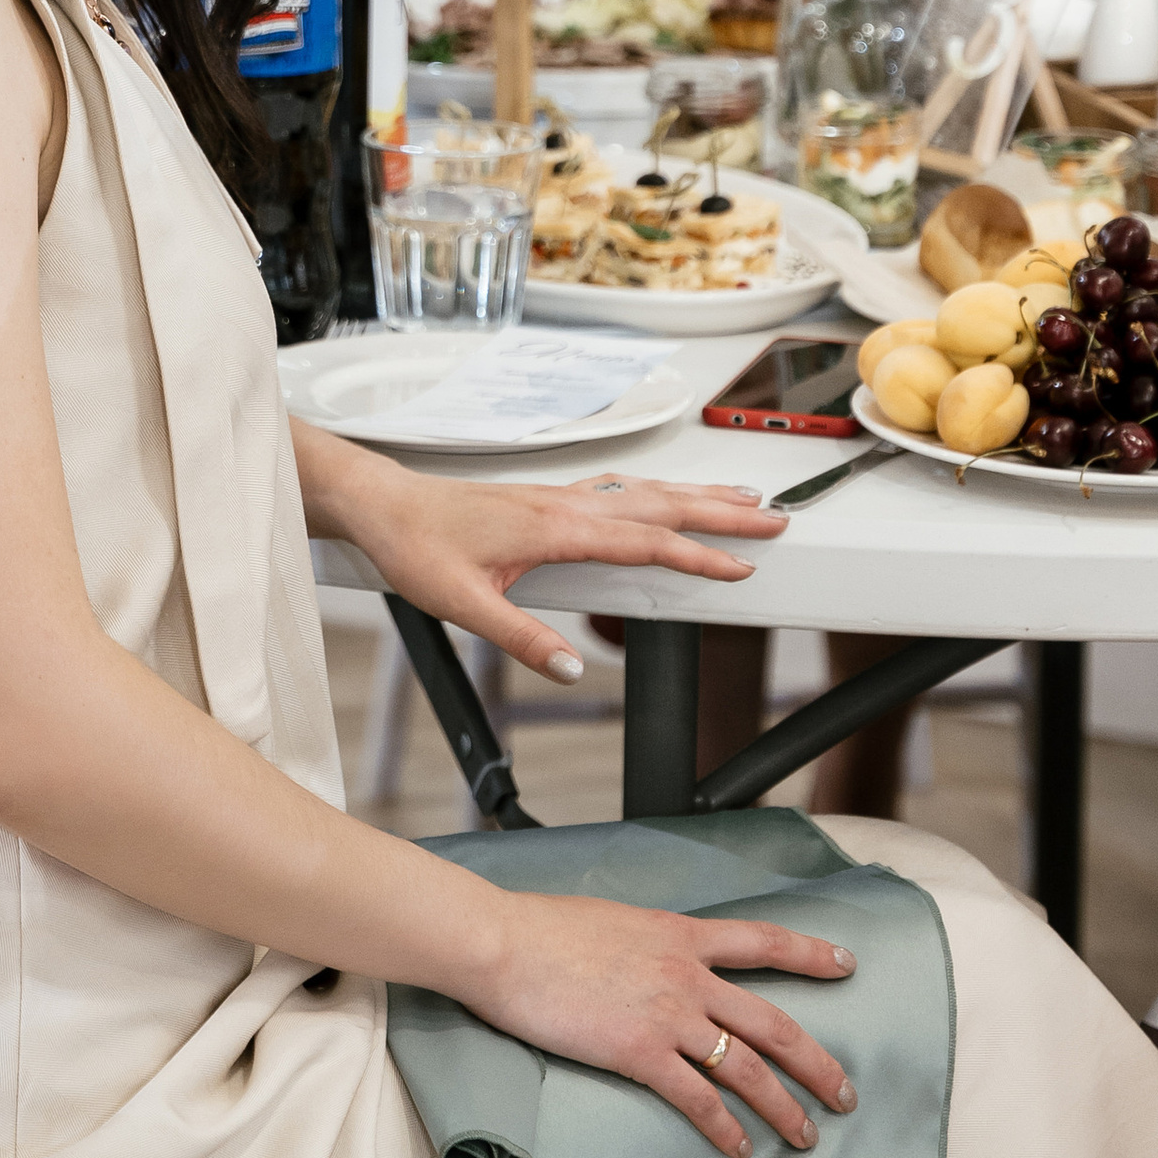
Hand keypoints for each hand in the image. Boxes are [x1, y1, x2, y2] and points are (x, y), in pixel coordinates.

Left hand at [293, 428, 784, 683]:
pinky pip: (619, 490)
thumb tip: (572, 667)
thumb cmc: (416, 546)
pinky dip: (658, 492)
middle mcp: (564, 505)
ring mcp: (558, 498)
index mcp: (555, 528)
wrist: (382, 505)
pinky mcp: (546, 500)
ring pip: (644, 492)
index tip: (741, 567)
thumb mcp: (463, 604)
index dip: (697, 555)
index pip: (644, 543)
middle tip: (775, 516)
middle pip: (661, 505)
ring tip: (742, 497)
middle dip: (721, 511)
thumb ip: (521, 637)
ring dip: (697, 494)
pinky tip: (665, 496)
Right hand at [463, 884, 858, 1157]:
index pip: (763, 941)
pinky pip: (696, 1097)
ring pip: (747, 1067)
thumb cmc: (541, 928)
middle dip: (818, 1063)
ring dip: (784, 1106)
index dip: (811, 954)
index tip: (846, 964)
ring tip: (806, 1135)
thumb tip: (649, 957)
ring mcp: (667, 1014)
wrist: (504, 943)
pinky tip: (738, 1149)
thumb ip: (644, 941)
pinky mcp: (639, 1052)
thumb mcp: (613, 919)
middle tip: (846, 1092)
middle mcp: (686, 974)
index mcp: (679, 934)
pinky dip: (723, 1127)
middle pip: (774, 1022)